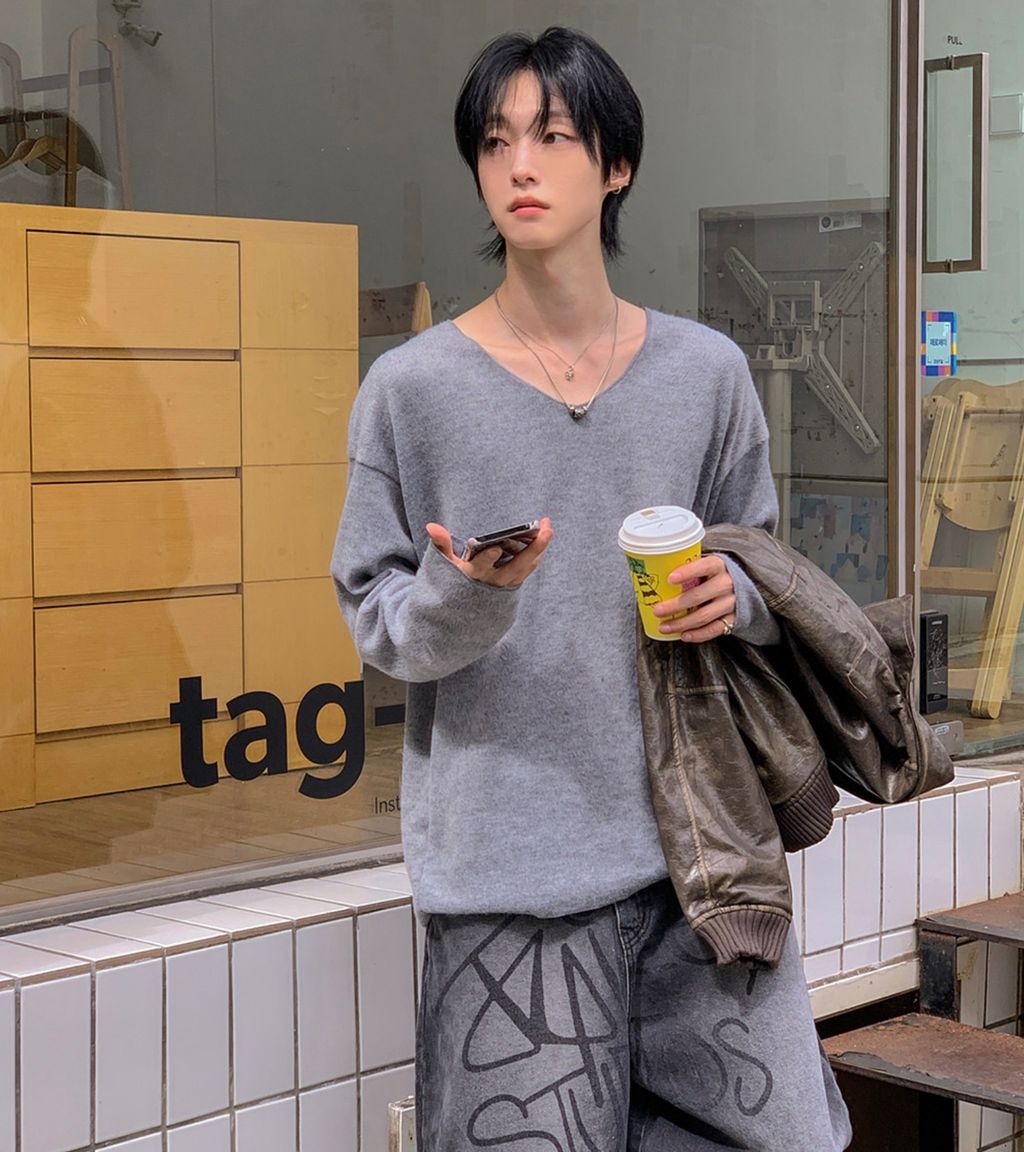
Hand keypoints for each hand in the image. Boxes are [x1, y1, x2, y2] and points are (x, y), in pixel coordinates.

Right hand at [426, 517, 553, 587]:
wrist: (465, 615)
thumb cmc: (454, 582)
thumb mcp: (445, 566)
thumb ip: (441, 544)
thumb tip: (431, 526)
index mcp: (472, 576)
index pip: (481, 567)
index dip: (488, 558)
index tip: (496, 548)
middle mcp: (492, 582)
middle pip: (516, 566)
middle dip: (533, 548)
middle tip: (546, 530)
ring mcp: (506, 585)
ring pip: (527, 567)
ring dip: (540, 548)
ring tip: (547, 527)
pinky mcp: (514, 585)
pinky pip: (528, 569)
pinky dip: (536, 553)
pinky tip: (542, 536)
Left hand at [651, 553, 736, 642]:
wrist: (743, 586)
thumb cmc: (713, 575)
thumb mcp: (705, 566)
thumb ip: (688, 569)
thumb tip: (653, 573)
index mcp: (718, 565)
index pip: (704, 566)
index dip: (687, 572)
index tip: (670, 579)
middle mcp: (726, 583)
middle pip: (699, 596)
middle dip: (675, 605)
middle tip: (658, 610)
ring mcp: (731, 602)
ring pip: (704, 615)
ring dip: (682, 623)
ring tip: (664, 627)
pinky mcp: (734, 619)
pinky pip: (715, 629)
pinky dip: (698, 634)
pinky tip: (683, 635)